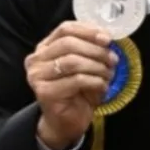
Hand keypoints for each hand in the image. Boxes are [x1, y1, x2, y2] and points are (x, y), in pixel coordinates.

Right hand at [24, 21, 116, 149]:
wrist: (66, 121)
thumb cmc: (78, 91)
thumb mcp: (85, 64)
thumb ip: (90, 48)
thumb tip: (107, 37)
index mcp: (45, 47)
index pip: (65, 29)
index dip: (88, 31)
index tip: (108, 38)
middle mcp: (36, 59)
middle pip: (69, 44)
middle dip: (96, 50)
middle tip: (113, 59)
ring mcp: (37, 76)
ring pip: (72, 61)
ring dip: (97, 67)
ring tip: (109, 74)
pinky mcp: (44, 92)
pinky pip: (76, 80)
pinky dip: (95, 81)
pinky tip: (103, 87)